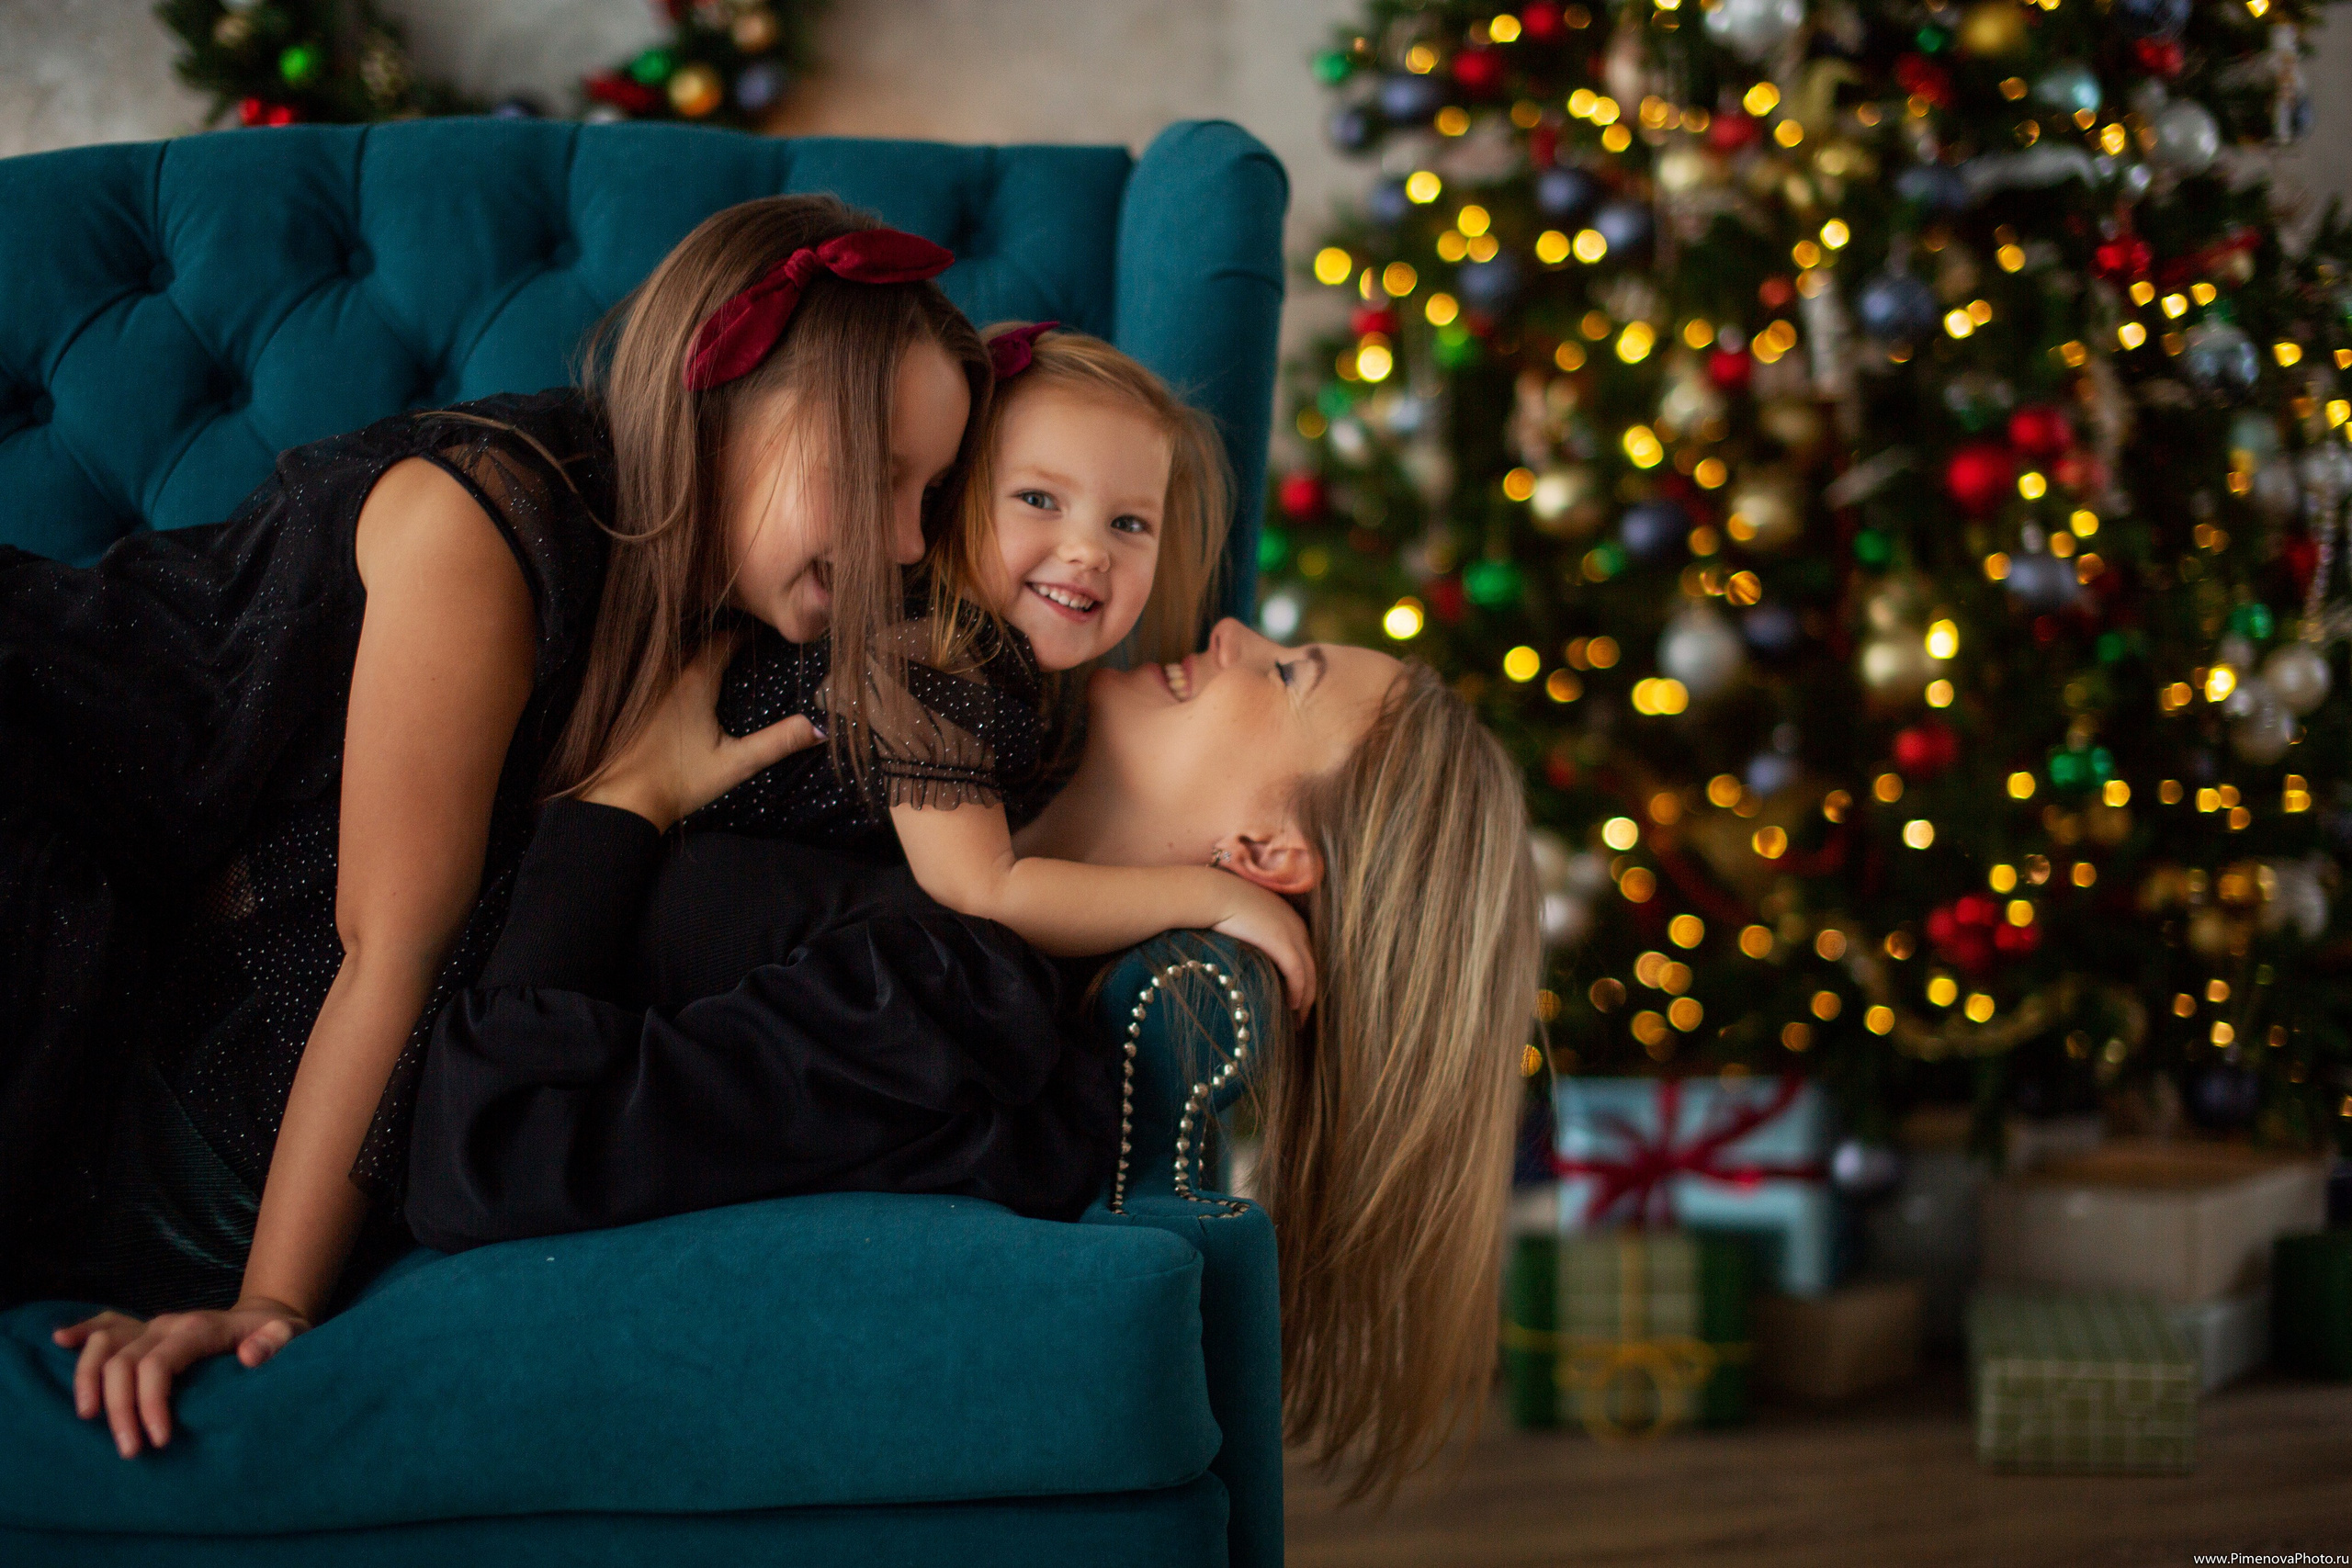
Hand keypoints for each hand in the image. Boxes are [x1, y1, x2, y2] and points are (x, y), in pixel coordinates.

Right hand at [52, 1297, 311, 1457]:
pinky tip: (60, 1341)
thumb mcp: (292, 1336)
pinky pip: (107, 1327)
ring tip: (88, 1419)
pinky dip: (83, 1333)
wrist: (267, 1316)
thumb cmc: (280, 1333)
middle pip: (125, 1362)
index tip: (161, 1439)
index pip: (159, 1363)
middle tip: (131, 1450)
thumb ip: (276, 1343)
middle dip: (121, 1409)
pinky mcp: (145, 1332)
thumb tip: (249, 1356)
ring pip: (105, 1345)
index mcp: (200, 1328)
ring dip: (89, 1381)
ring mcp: (153, 1326)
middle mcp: (169, 1324)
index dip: (151, 1402)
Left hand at [582, 634, 821, 830]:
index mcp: (696, 680)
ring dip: (700, 651)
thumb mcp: (736, 764)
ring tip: (724, 661)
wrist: (622, 798)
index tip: (767, 636)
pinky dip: (679, 667)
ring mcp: (648, 684)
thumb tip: (820, 729)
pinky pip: (662, 670)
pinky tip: (689, 685)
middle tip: (751, 646)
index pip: (725, 638)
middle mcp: (669, 672)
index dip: (747, 634)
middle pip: (701, 641)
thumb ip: (778, 743)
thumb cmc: (679, 780)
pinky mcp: (634, 700)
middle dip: (725, 639)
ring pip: (678, 653)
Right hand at [1210, 876, 1316, 1014]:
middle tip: (1302, 1015)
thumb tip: (1247, 953)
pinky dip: (1298, 992)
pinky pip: (1297, 973)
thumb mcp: (1244, 918)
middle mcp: (1296, 925)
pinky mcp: (1282, 942)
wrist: (1211, 894)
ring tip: (1299, 1019)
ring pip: (1310, 972)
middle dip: (1310, 992)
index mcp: (1289, 918)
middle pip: (1312, 964)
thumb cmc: (1219, 905)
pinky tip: (1292, 1006)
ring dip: (1306, 998)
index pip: (1305, 953)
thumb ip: (1253, 935)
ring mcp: (1292, 933)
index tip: (1297, 997)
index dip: (1304, 977)